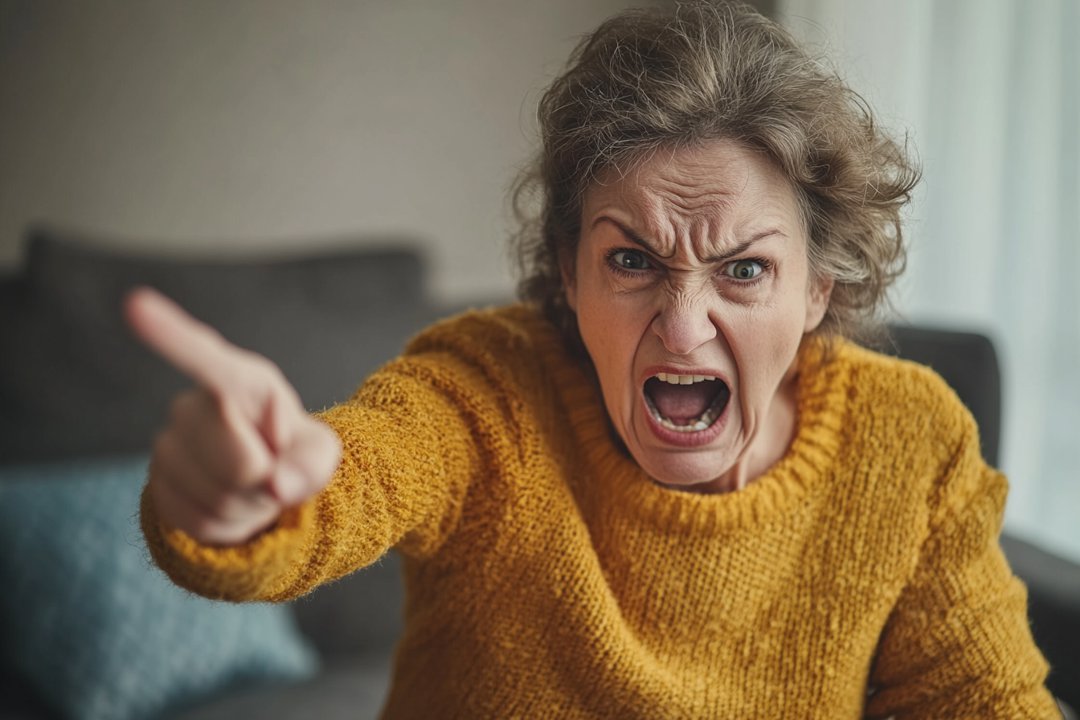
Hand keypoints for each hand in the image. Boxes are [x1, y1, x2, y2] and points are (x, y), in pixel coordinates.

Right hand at [124, 287, 340, 545]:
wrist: (266, 482)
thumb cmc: (296, 453)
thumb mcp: (319, 456)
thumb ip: (309, 466)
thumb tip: (277, 487)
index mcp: (241, 382)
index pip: (205, 359)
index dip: (170, 335)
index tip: (137, 305)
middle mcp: (195, 405)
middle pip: (237, 462)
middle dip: (265, 481)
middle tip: (274, 472)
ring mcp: (169, 444)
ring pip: (218, 498)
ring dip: (247, 508)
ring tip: (254, 487)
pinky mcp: (157, 483)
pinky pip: (198, 522)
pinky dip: (227, 527)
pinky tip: (233, 505)